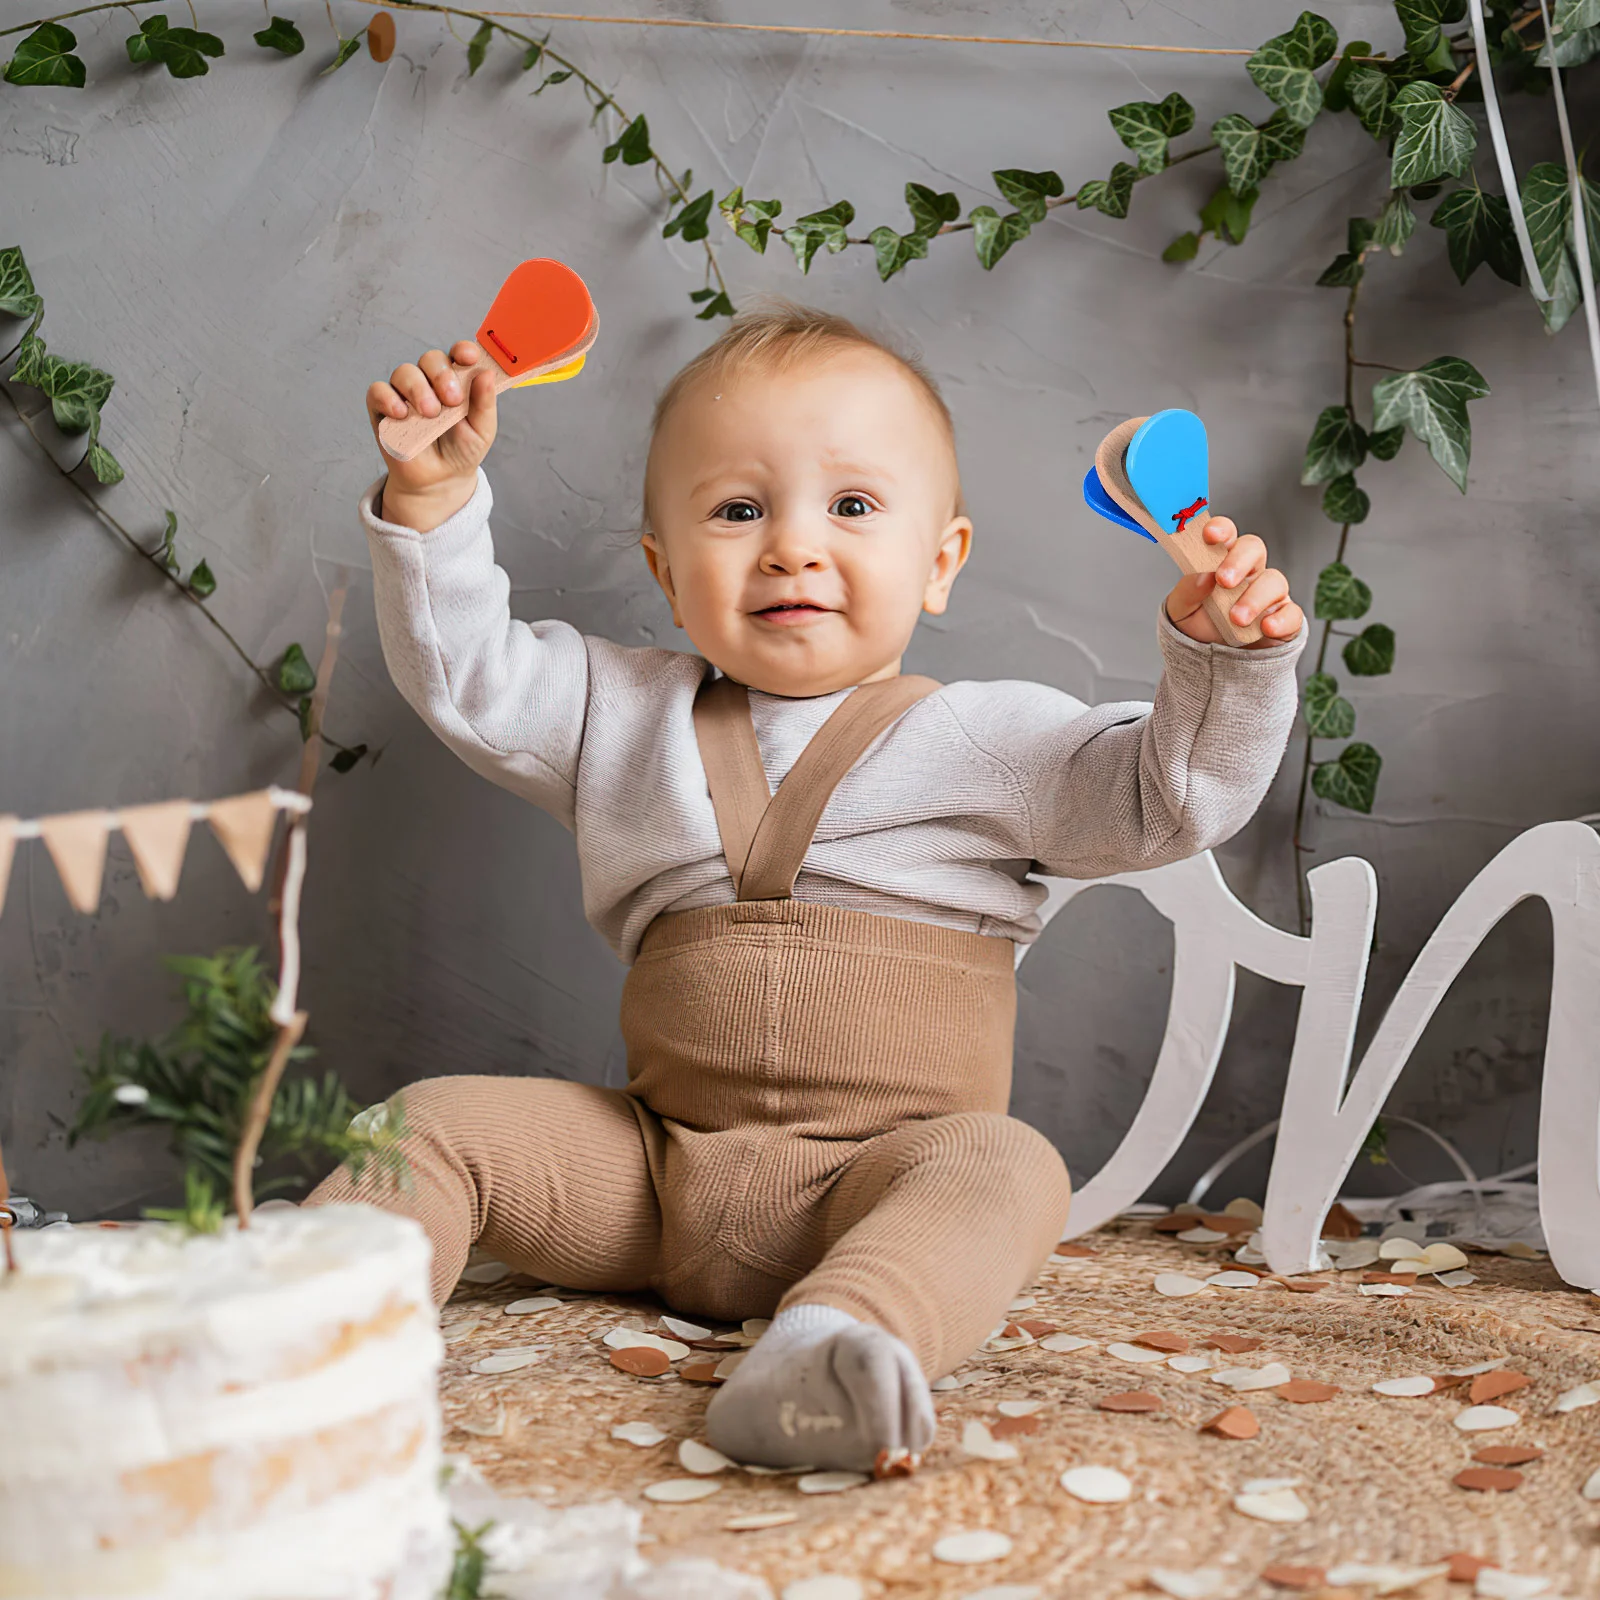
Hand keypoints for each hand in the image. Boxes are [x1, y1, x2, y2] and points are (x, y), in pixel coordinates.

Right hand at [365, 340, 498, 527]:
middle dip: (441, 375)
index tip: (467, 357)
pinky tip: (402, 414)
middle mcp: (429, 382)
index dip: (462, 350)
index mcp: (456, 381)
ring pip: (404, 372)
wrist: (440, 481)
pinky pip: (378, 391)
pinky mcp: (383, 409)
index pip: (457, 354)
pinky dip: (388, 398)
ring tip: (430, 414)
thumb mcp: (482, 429)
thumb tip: (487, 372)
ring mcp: (405, 394)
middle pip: (430, 359)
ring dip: (418, 389)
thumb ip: (485, 402)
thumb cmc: (462, 451)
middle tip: (451, 400)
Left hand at [1163, 517, 1302, 647]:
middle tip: (1224, 581)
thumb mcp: (1182, 609)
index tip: (1210, 535)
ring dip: (1254, 599)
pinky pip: (1293, 614)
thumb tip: (1202, 576)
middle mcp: (1249, 572)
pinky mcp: (1284, 619)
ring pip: (1274, 581)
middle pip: (1254, 549)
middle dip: (1239, 561)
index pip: (1227, 535)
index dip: (1221, 529)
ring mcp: (1269, 594)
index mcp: (1222, 561)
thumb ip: (1188, 591)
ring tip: (1236, 619)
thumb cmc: (1198, 624)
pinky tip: (1266, 627)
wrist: (1210, 660)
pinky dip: (1282, 620)